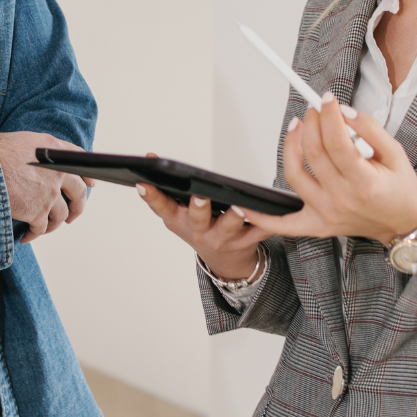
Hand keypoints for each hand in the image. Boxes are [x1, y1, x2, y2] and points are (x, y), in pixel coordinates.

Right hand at [0, 131, 90, 242]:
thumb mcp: (17, 139)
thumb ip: (29, 147)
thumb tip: (21, 152)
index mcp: (53, 149)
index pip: (80, 159)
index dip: (86, 174)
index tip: (91, 184)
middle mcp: (57, 171)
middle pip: (78, 193)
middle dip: (77, 207)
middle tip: (71, 216)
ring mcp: (50, 193)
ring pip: (61, 215)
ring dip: (54, 224)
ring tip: (45, 228)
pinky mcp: (38, 212)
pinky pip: (41, 228)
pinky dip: (34, 234)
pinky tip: (27, 237)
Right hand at [136, 153, 267, 280]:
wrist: (225, 261)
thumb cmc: (200, 227)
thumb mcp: (177, 212)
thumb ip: (165, 187)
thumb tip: (151, 156)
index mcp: (179, 221)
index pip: (161, 207)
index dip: (151, 196)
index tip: (143, 182)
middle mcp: (199, 232)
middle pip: (198, 219)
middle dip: (198, 207)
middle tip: (199, 195)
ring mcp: (223, 239)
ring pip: (229, 228)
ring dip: (234, 217)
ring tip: (240, 205)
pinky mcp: (247, 241)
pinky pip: (258, 231)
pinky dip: (267, 223)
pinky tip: (273, 210)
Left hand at [236, 98, 416, 244]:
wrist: (404, 223)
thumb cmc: (400, 189)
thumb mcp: (396, 152)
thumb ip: (370, 129)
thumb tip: (344, 112)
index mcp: (364, 183)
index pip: (337, 142)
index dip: (329, 115)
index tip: (326, 99)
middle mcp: (342, 200)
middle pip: (314, 153)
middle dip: (312, 123)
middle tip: (315, 109)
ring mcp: (326, 214)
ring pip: (294, 175)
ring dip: (290, 146)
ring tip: (297, 127)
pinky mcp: (317, 224)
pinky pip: (282, 223)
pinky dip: (261, 216)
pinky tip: (245, 205)